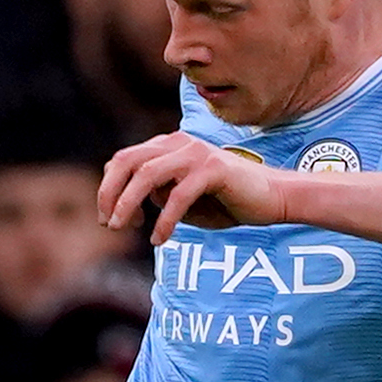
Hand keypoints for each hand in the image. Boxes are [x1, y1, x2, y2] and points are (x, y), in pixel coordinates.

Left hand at [100, 131, 283, 245]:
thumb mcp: (183, 199)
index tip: (112, 219)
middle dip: (109, 193)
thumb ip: (158, 194)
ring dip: (128, 203)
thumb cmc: (227, 201)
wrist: (273, 198)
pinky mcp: (213, 169)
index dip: (110, 189)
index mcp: (169, 146)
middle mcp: (179, 143)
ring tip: (122, 228)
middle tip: (109, 224)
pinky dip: (164, 220)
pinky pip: (178, 196)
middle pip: (128, 161)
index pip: (124, 160)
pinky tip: (160, 239)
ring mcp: (196, 154)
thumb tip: (133, 201)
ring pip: (147, 174)